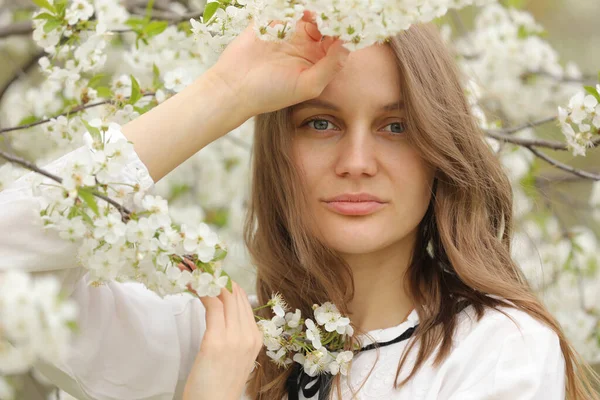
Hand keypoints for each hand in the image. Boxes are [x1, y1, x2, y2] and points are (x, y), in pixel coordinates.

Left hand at [180, 261, 262, 399]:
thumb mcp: (232, 358)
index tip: (210, 272)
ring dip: (206, 279)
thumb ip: (232, 337)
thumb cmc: (217, 387)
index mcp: (255, 339)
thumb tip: (220, 316)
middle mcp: (249, 335)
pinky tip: (190, 283)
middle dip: (216, 276)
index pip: (243, 301)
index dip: (226, 284)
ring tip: (190, 269)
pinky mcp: (217, 341)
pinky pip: (211, 304)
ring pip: (224, 295)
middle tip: (198, 264)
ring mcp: (235, 337)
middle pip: (235, 295)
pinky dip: (200, 290)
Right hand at [209, 10, 350, 118]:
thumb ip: (331, 66)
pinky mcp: (269, 22)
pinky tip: (296, 8)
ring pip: (307, 12)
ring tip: (309, 12)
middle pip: (325, 23)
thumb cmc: (270, 93)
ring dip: (312, 9)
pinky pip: (284, 8)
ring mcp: (287, 32)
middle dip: (329, 16)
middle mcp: (304, 46)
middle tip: (327, 11)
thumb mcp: (307, 85)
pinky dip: (292, 5)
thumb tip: (347, 43)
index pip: (338, 42)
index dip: (343, 30)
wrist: (233, 88)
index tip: (344, 22)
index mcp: (316, 62)